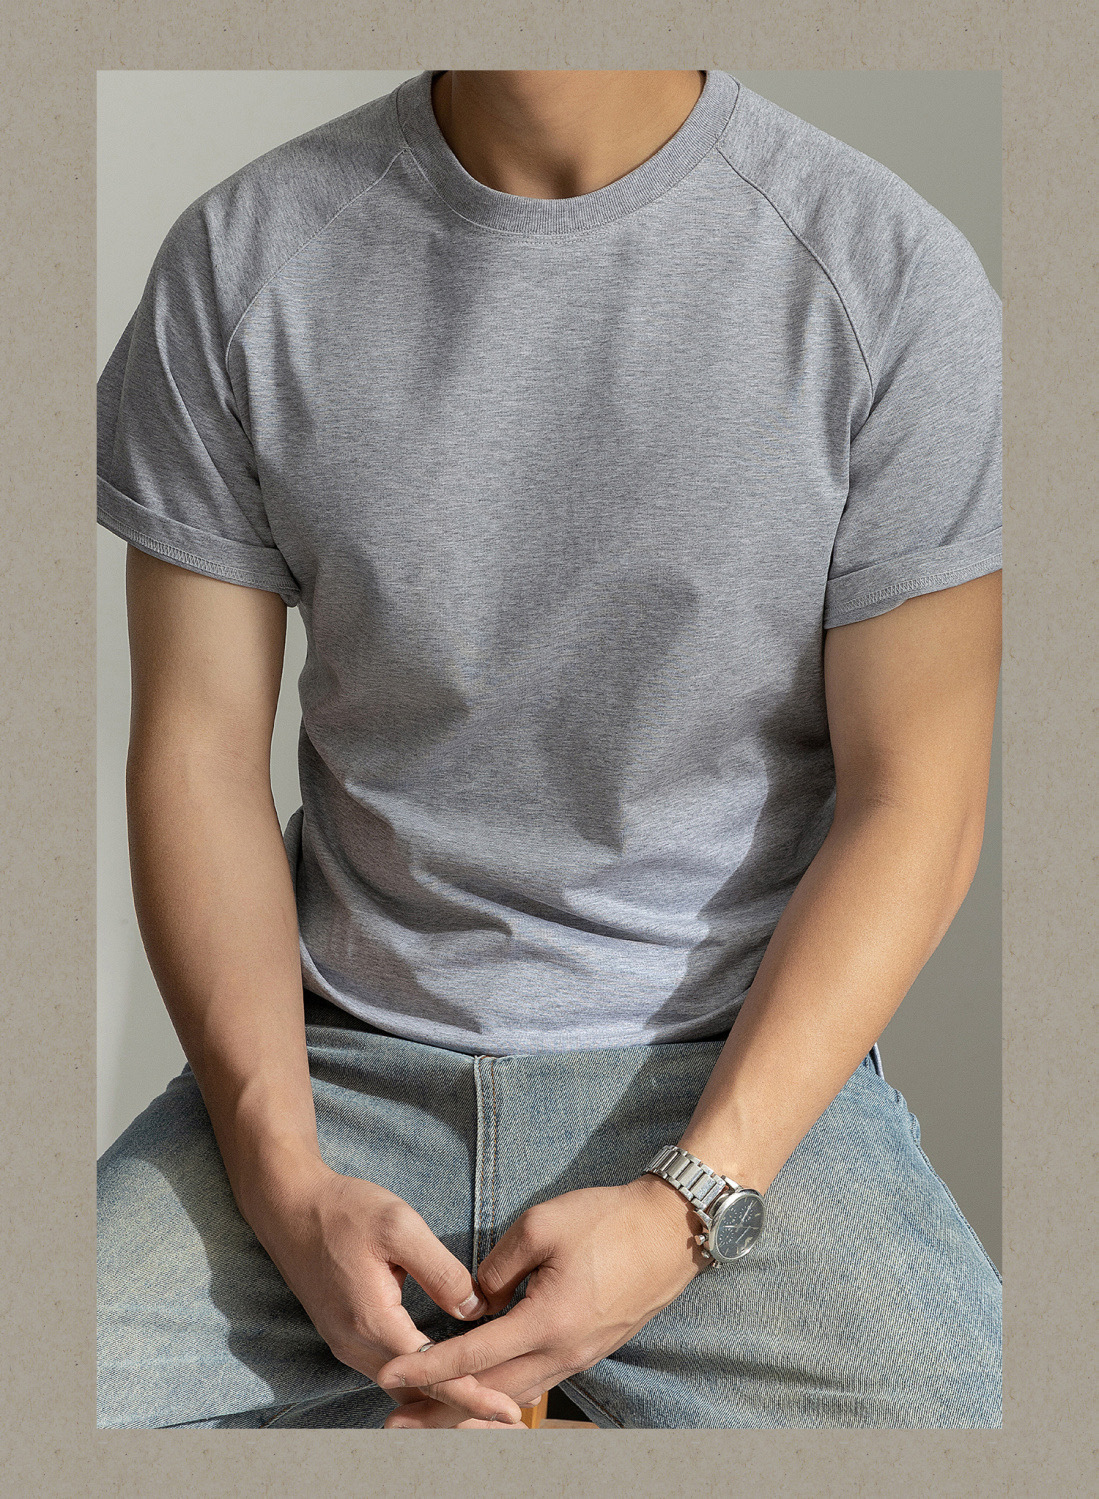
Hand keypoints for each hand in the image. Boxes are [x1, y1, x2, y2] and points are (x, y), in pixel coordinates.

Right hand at [247, 1157, 526, 1427]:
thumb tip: (475, 1309)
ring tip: (485, 1394)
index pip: (432, 1372)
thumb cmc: (345, 1210)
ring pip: (401, 1384)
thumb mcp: (400, 1226)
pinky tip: (444, 1369)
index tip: (510, 1410)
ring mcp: (346, 1343)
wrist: (289, 1207)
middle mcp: (355, 1344)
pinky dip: (418, 1376)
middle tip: (509, 1408)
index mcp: (373, 1321)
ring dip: (440, 1392)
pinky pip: (388, 1369)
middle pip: (417, 1390)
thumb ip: (440, 1270)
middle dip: (462, 1402)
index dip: (473, 1395)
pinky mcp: (343, 1334)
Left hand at [373, 1174, 706, 1426]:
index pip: (473, 1355)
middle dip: (439, 1407)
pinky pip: (536, 1382)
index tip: (389, 1372)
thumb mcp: (541, 1224)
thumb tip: (475, 1298)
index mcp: (547, 1322)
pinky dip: (501, 1391)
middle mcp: (563, 1353)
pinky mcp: (588, 1351)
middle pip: (489, 1393)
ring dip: (469, 1406)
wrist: (670, 1231)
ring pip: (514, 1395)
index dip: (427, 1365)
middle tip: (393, 1417)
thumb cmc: (607, 1220)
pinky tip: (483, 1388)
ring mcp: (579, 1357)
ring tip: (429, 1411)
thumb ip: (497, 1265)